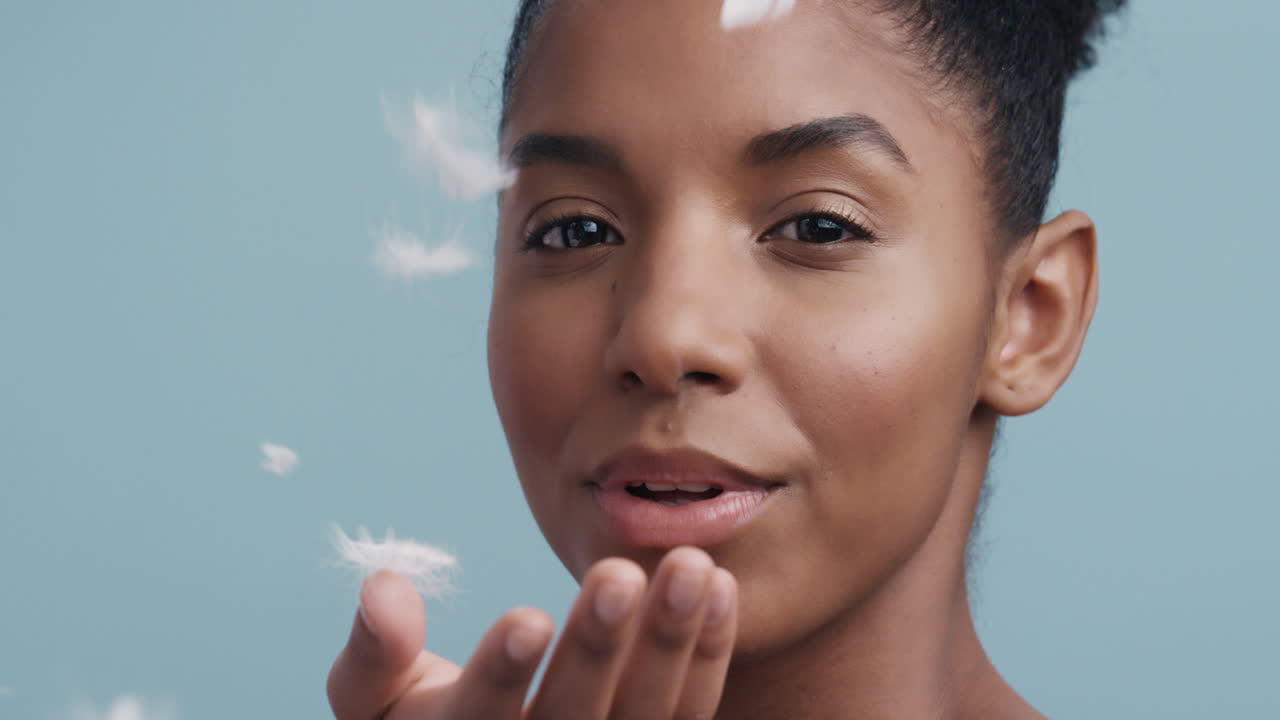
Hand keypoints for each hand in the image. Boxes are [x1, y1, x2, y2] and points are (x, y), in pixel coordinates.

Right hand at [326, 546, 738, 719]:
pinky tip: (718, 587)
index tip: (526, 618)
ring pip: (648, 717)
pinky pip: (691, 714)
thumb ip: (372, 655)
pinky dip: (708, 655)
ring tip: (691, 566)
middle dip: (597, 650)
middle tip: (616, 574)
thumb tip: (383, 587)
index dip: (500, 676)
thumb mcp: (376, 703)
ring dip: (671, 643)